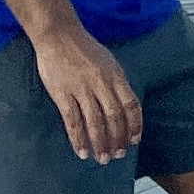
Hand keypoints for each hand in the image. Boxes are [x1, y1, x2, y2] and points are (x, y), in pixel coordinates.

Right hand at [33, 27, 141, 164]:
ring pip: (95, 123)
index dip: (135, 125)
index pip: (131, 105)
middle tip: (118, 155)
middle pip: (114, 117)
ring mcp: (81, 89)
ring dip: (100, 143)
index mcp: (115, 75)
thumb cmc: (84, 48)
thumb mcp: (108, 62)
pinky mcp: (62, 94)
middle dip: (118, 139)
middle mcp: (101, 83)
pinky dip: (78, 139)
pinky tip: (82, 152)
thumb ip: (117, 83)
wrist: (58, 35)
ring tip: (102, 158)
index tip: (135, 140)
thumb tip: (125, 106)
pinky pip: (72, 121)